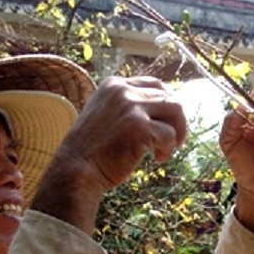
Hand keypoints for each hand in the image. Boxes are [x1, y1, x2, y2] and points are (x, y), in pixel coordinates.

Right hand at [32, 77, 186, 232]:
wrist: (76, 170)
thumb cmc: (92, 150)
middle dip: (176, 120)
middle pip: (169, 96)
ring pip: (175, 110)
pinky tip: (158, 159)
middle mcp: (123, 91)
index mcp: (114, 85)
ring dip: (177, 132)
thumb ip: (126, 107)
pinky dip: (169, 149)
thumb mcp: (105, 115)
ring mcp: (131, 107)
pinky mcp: (139, 127)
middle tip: (172, 140)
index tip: (167, 122)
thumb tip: (163, 107)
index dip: (166, 103)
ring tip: (166, 149)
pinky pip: (170, 134)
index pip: (155, 84)